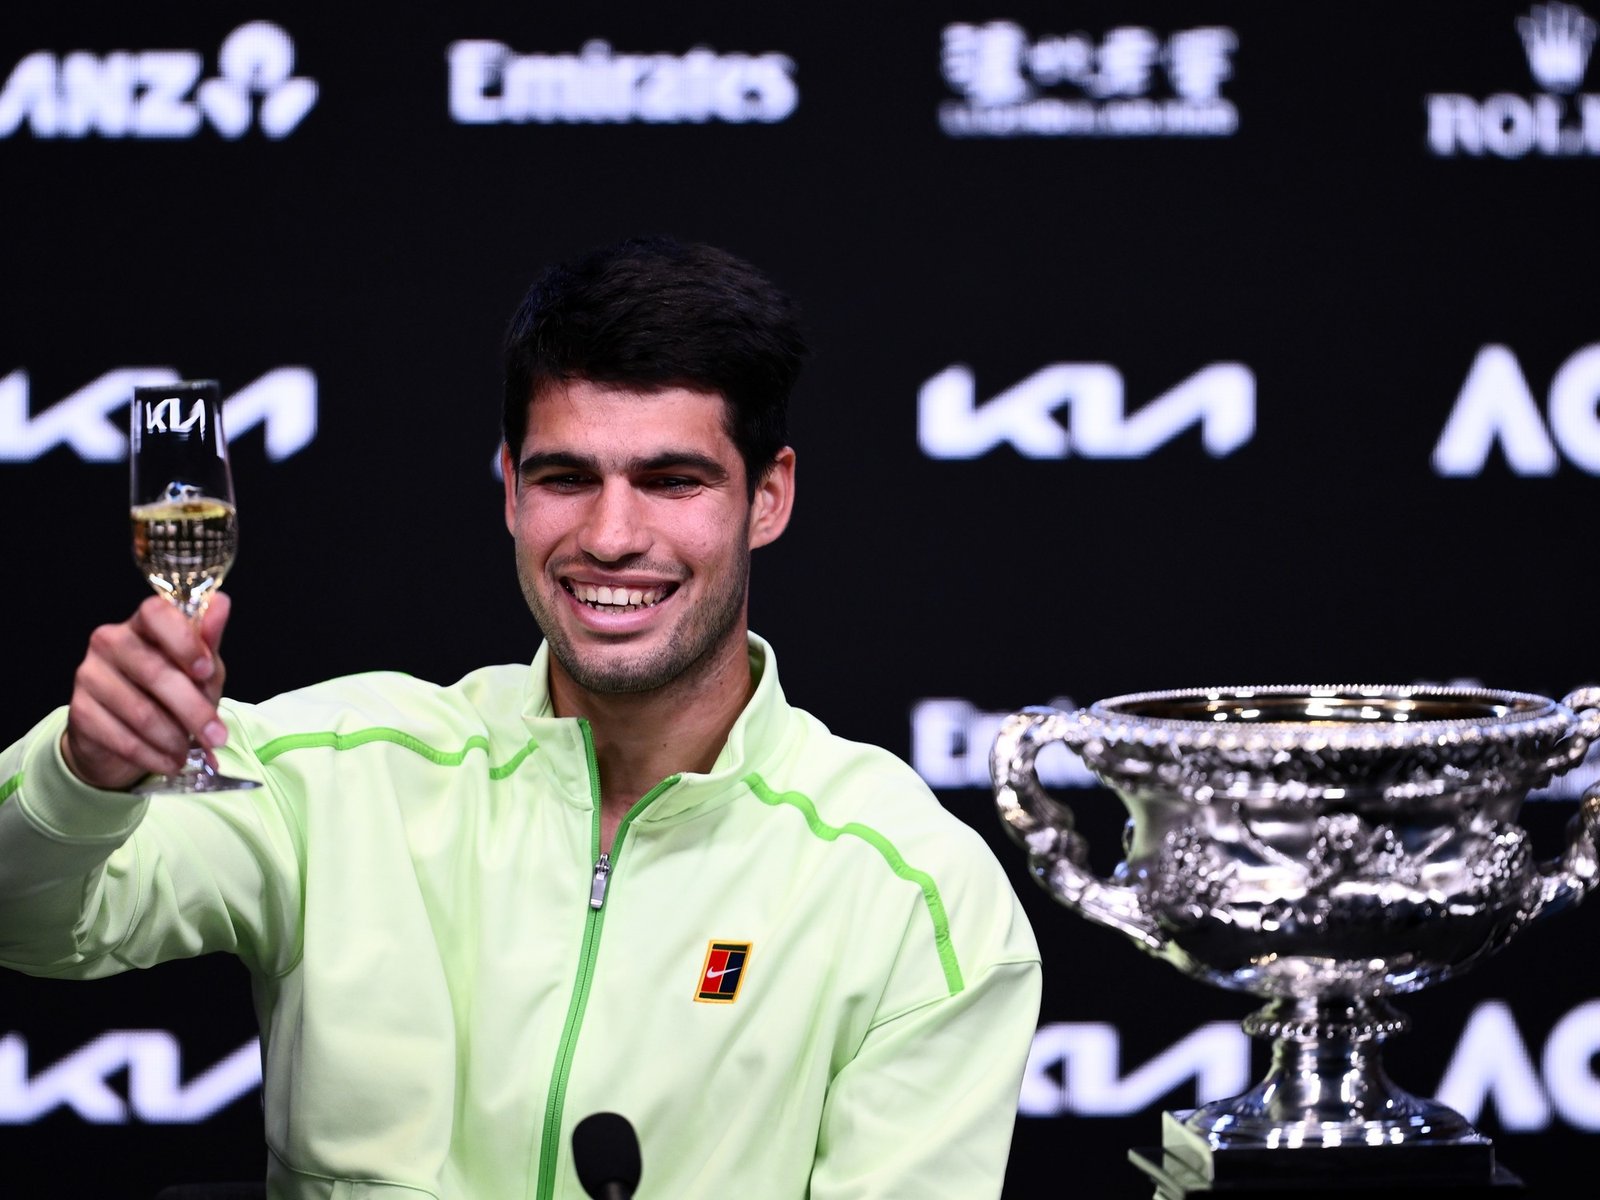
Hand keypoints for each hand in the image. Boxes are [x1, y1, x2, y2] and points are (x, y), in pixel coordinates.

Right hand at [61, 592, 232, 790]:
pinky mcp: (80, 711)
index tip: (206, 671)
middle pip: (155, 672)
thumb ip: (208, 641)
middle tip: (218, 736)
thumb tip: (222, 604)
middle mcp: (110, 641)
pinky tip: (171, 762)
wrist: (122, 734)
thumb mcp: (198, 669)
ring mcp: (89, 675)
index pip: (156, 613)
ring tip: (192, 752)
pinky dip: (154, 756)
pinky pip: (122, 739)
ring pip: (141, 711)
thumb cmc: (170, 692)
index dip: (183, 641)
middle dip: (194, 710)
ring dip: (174, 739)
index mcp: (143, 623)